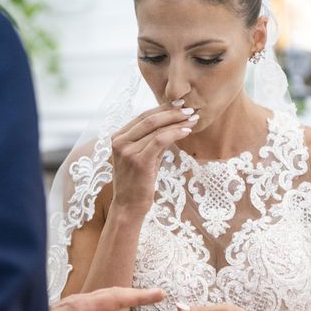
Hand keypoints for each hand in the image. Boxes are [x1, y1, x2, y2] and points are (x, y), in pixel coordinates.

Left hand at [50, 287, 164, 310]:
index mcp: (82, 308)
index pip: (117, 298)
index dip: (140, 296)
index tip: (159, 293)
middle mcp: (78, 301)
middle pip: (112, 293)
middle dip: (134, 293)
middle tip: (155, 295)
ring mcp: (72, 304)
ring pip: (103, 296)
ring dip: (122, 297)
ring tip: (137, 300)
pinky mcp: (68, 310)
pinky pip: (94, 302)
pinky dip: (109, 303)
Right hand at [110, 100, 198, 215]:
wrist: (128, 206)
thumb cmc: (137, 183)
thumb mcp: (142, 156)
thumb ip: (152, 140)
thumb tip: (173, 124)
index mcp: (118, 138)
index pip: (142, 116)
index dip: (162, 108)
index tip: (180, 104)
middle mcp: (119, 141)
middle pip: (149, 118)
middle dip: (172, 112)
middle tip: (190, 109)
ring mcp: (127, 151)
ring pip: (156, 128)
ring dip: (177, 121)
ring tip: (193, 119)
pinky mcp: (139, 161)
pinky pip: (160, 140)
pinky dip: (175, 133)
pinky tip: (186, 131)